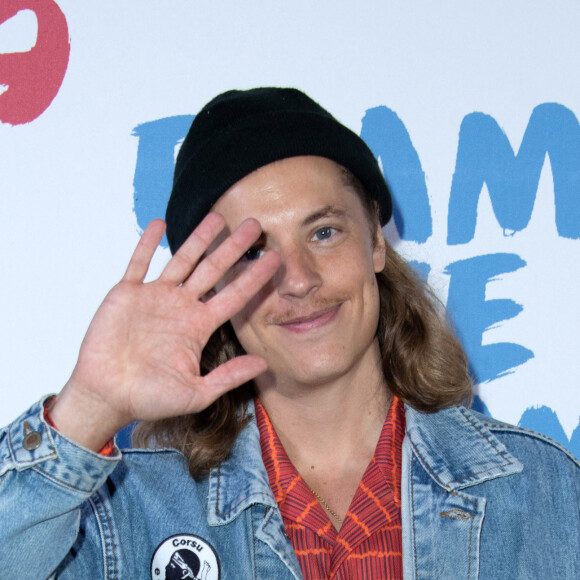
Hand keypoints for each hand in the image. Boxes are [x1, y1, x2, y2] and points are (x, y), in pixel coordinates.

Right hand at [50, 214, 279, 449]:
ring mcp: (155, 297)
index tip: (275, 259)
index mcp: (199, 326)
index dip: (254, 277)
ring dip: (198, 239)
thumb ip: (228, 376)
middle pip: (213, 270)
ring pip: (181, 261)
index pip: (234, 296)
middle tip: (255, 225)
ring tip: (218, 217)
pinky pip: (139, 263)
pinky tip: (160, 224)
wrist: (106, 395)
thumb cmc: (149, 398)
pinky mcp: (127, 294)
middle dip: (233, 248)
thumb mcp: (196, 393)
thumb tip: (264, 363)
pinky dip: (147, 244)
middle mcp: (181, 307)